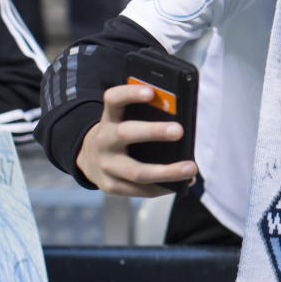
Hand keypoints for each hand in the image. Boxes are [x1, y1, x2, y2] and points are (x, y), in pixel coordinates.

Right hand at [75, 84, 196, 195]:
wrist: (89, 158)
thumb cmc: (122, 134)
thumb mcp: (125, 120)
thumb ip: (148, 116)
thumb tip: (184, 121)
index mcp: (109, 118)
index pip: (113, 100)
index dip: (130, 94)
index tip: (151, 91)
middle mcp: (104, 140)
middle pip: (126, 134)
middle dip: (153, 132)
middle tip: (179, 130)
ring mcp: (105, 165)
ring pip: (137, 171)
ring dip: (167, 171)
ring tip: (192, 168)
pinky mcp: (110, 186)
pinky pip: (139, 190)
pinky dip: (163, 188)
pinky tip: (182, 184)